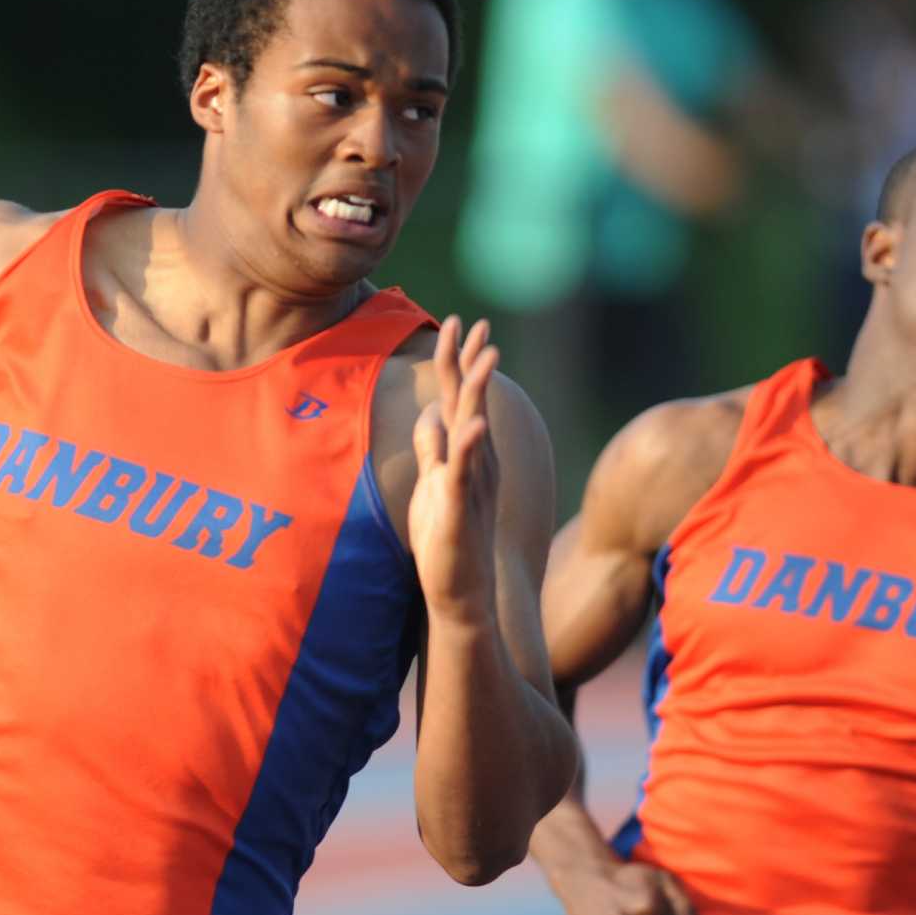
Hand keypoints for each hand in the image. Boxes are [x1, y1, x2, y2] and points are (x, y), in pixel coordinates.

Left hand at [408, 317, 501, 624]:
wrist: (462, 591)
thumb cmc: (446, 541)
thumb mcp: (434, 484)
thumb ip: (432, 448)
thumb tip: (428, 414)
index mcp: (466, 453)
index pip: (461, 396)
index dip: (460, 360)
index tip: (459, 324)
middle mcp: (475, 461)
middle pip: (470, 401)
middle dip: (472, 360)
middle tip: (476, 322)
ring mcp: (470, 482)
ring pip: (473, 427)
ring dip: (479, 390)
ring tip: (488, 354)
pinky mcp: (458, 506)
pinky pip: (463, 471)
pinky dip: (467, 445)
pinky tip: (471, 423)